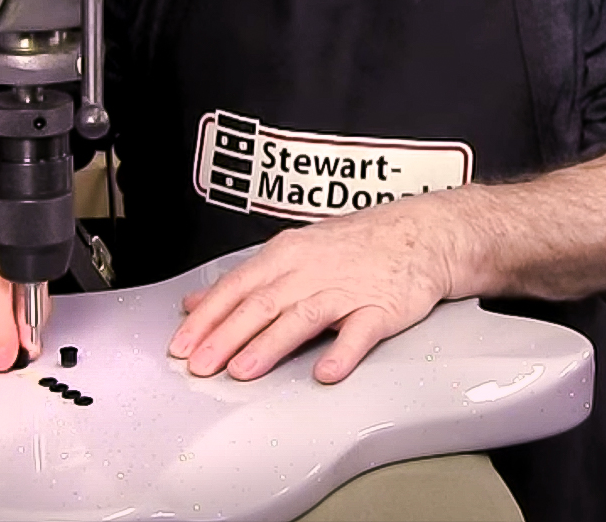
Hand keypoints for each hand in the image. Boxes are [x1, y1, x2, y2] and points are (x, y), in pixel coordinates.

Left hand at [166, 200, 457, 383]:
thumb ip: (246, 281)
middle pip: (262, 304)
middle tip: (201, 365)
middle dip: (227, 336)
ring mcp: (347, 290)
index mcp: (287, 254)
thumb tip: (196, 302)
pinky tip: (326, 371)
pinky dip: (342, 352)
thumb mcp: (294, 251)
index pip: (238, 286)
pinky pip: (359, 332)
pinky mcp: (381, 309)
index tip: (182, 345)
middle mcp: (312, 270)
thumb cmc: (357, 245)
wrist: (422, 234)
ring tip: (244, 370)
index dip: (208, 318)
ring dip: (270, 344)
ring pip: (302, 317)